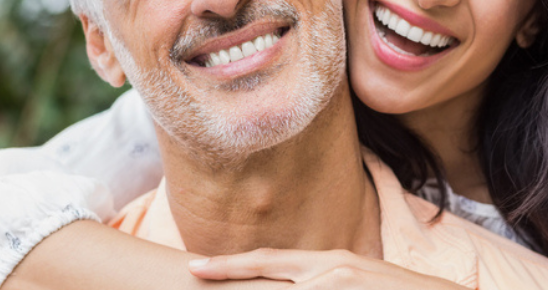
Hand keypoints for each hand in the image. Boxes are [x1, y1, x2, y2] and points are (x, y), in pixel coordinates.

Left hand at [188, 248, 469, 288]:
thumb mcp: (355, 280)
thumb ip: (322, 282)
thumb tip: (296, 286)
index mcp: (327, 263)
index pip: (269, 261)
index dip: (230, 265)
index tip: (196, 266)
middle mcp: (329, 271)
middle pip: (267, 275)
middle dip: (230, 279)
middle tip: (193, 276)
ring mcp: (340, 286)